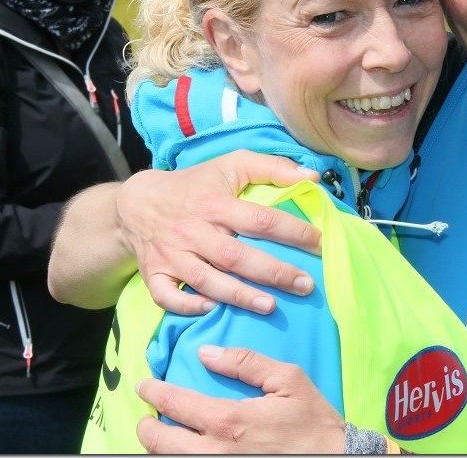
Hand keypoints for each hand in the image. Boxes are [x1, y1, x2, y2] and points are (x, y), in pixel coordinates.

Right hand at [118, 150, 320, 314]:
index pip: (260, 219)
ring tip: (271, 307)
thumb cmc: (197, 184)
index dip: (292, 232)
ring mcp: (172, 254)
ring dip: (239, 296)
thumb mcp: (233, 165)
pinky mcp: (154, 273)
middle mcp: (193, 230)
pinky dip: (187, 306)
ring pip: (206, 280)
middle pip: (236, 256)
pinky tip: (212, 310)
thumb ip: (274, 168)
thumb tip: (314, 177)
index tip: (320, 243)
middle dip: (273, 273)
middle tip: (306, 285)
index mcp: (215, 203)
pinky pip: (167, 296)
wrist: (138, 201)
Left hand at [136, 346, 345, 453]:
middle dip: (146, 428)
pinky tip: (184, 451)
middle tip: (146, 418)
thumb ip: (246, 363)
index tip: (146, 386)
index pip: (176, 405)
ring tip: (162, 436)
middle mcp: (216, 451)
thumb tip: (207, 353)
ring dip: (160, 449)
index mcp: (229, 420)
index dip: (155, 393)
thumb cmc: (312, 420)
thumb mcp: (288, 380)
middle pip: (160, 444)